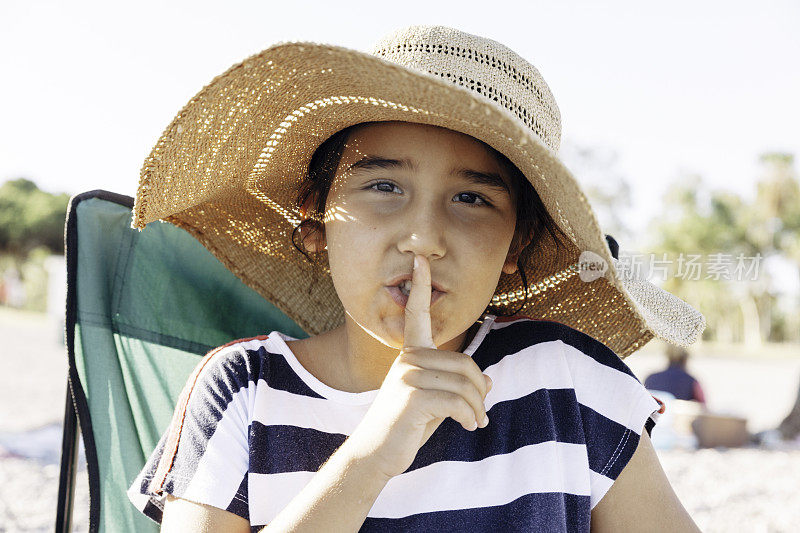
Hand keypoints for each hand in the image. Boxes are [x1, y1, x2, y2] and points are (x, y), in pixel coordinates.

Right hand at [345, 254, 492, 479]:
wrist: (377, 453)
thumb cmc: (406, 426)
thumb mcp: (434, 401)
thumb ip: (456, 386)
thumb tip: (488, 382)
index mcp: (410, 353)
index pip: (416, 313)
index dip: (420, 285)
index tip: (420, 258)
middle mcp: (407, 358)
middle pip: (464, 364)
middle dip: (479, 391)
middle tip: (481, 414)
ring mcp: (408, 376)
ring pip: (465, 384)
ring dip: (477, 408)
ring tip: (476, 423)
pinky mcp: (412, 396)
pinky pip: (458, 401)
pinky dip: (470, 416)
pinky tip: (468, 427)